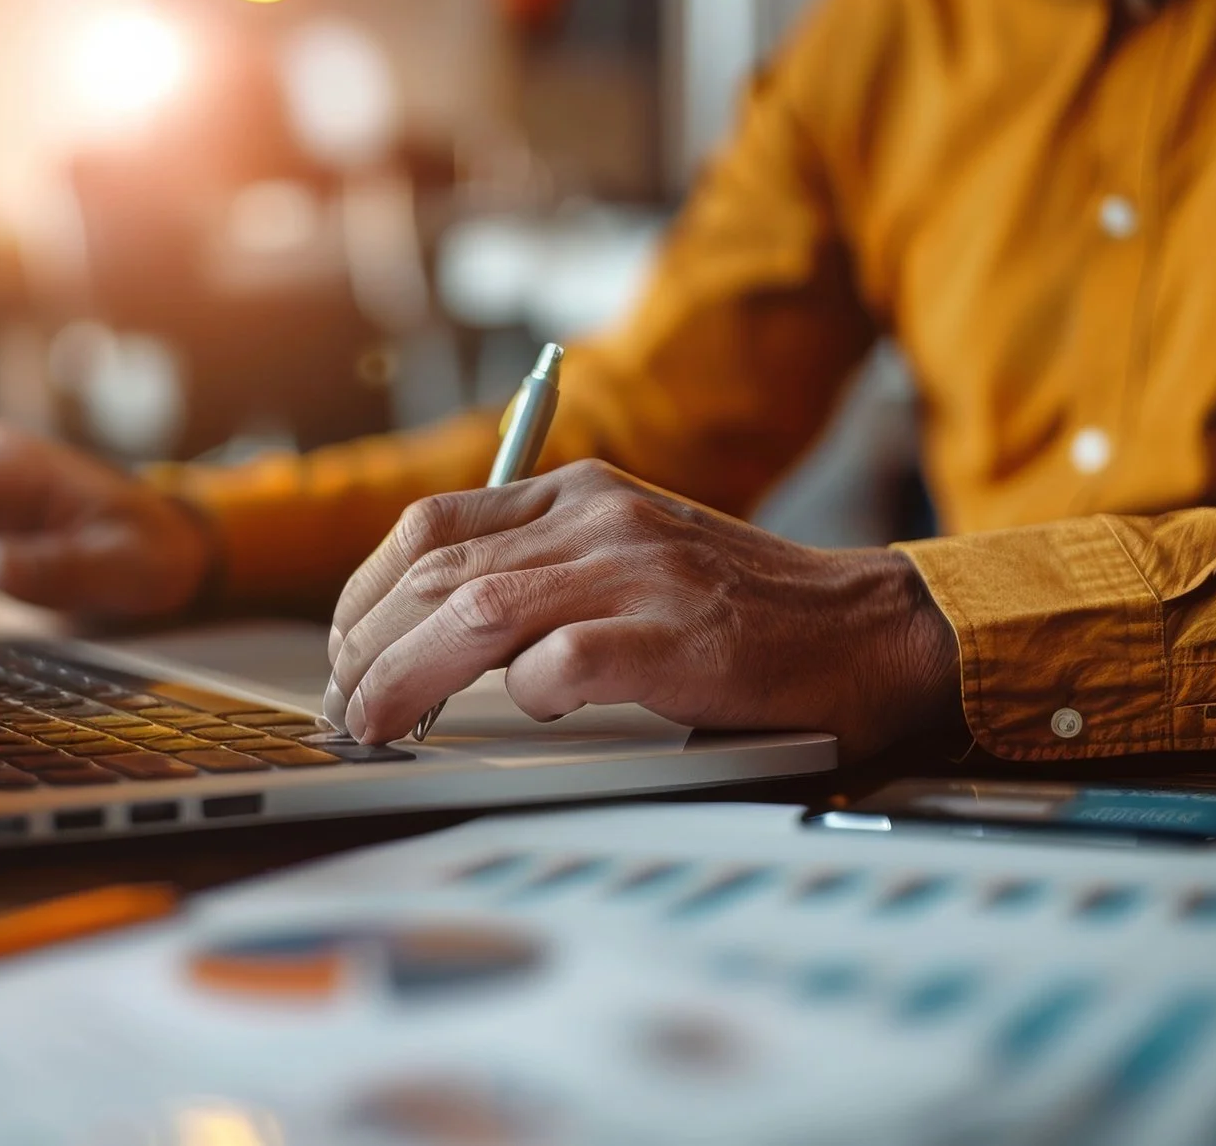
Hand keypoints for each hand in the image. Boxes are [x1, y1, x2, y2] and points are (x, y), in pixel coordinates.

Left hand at [323, 460, 963, 750]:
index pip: (432, 525)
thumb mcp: (630, 553)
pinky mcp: (677, 639)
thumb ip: (542, 566)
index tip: (346, 645)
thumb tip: (423, 627)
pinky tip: (525, 715)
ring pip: (476, 613)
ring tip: (380, 723)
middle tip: (350, 704)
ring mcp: (639, 574)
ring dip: (408, 676)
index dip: (367, 591)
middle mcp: (601, 520)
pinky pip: (562, 663)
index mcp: (581, 492)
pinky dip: (525, 695)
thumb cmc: (744, 610)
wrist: (869, 630)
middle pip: (437, 573)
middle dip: (368, 645)